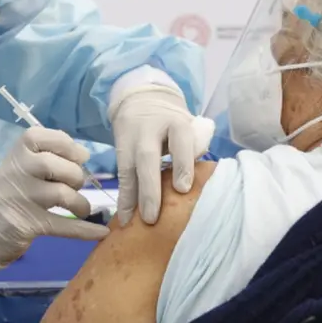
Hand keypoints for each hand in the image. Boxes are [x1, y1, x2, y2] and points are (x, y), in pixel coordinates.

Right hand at [0, 127, 109, 279]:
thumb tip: (84, 154)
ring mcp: (21, 199)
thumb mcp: (20, 167)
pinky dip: (86, 230)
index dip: (67, 145)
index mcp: (15, 153)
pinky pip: (64, 226)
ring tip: (80, 208)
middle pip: (57, 166)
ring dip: (80, 203)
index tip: (77, 157)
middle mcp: (16, 172)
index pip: (43, 136)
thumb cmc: (10, 193)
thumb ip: (47, 155)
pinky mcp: (28, 225)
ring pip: (63, 194)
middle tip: (75, 186)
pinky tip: (101, 232)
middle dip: (76, 176)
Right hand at [110, 85, 213, 225]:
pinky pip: (121, 175)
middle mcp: (150, 129)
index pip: (180, 141)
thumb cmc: (173, 123)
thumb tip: (202, 184)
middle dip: (150, 188)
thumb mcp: (187, 127)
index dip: (181, 164)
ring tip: (133, 223)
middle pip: (147, 157)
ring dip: (131, 198)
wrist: (142, 99)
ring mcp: (131, 139)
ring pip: (129, 168)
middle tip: (152, 217)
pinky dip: (123, 197)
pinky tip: (125, 217)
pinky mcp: (119, 149)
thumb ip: (194, 150)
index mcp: (175, 122)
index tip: (183, 189)